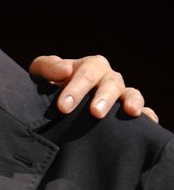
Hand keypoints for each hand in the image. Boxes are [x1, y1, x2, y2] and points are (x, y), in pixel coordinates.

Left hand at [29, 54, 159, 122]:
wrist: (55, 103)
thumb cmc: (48, 85)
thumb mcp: (41, 73)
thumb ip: (47, 67)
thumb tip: (64, 70)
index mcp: (89, 67)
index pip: (86, 73)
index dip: (76, 88)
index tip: (64, 106)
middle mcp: (107, 78)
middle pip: (110, 83)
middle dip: (103, 97)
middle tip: (94, 113)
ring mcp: (119, 94)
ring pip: (130, 93)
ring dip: (130, 101)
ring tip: (130, 112)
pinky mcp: (126, 111)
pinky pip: (142, 111)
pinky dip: (147, 116)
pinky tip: (149, 122)